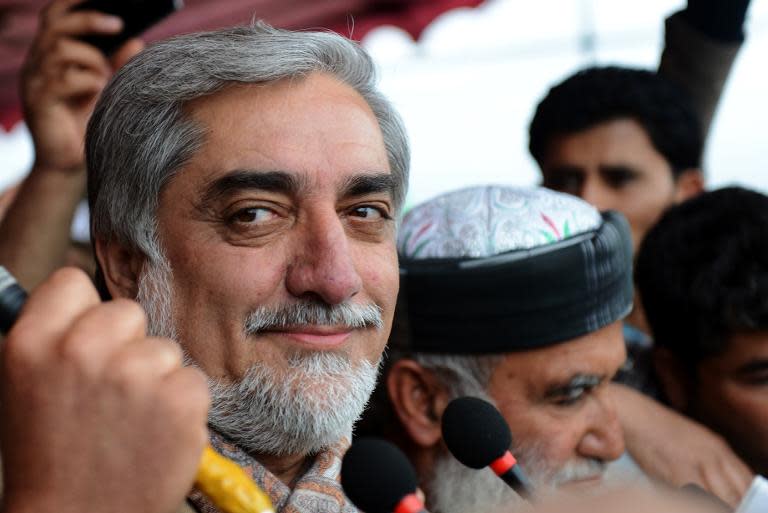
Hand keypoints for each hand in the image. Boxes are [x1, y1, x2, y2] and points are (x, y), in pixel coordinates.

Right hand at [0, 268, 209, 512]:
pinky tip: (154, 435)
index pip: (72, 282)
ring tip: (129, 422)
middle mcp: (83, 349)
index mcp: (33, 343)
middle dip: (126, 345)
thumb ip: (53, 338)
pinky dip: (181, 406)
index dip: (84, 311)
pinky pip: (192, 380)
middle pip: (128, 311)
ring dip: (156, 379)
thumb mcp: (26, 388)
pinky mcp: (180, 398)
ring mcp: (136, 373)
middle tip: (110, 393)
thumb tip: (81, 298)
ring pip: (165, 349)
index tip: (87, 338)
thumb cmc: (54, 455)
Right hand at [21, 0, 143, 172]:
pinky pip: (63, 79)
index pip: (54, 15)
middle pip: (55, 24)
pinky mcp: (38, 102)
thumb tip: (137, 40)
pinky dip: (88, 82)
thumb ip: (117, 65)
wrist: (68, 167)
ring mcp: (34, 82)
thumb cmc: (88, 126)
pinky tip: (99, 93)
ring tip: (106, 79)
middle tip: (118, 23)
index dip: (73, 1)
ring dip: (92, 60)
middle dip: (88, 19)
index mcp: (50, 55)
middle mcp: (37, 64)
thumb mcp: (106, 90)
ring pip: (60, 49)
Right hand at [612, 384, 752, 506]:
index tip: (736, 505)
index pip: (746, 482)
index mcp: (719, 447)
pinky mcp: (675, 474)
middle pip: (735, 495)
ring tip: (700, 503)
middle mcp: (712, 456)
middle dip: (730, 506)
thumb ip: (713, 462)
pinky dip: (695, 503)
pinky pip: (694, 500)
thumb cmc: (658, 429)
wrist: (633, 416)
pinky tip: (686, 501)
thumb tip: (726, 489)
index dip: (744, 498)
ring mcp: (695, 465)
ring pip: (719, 500)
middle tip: (719, 505)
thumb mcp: (695, 440)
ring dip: (713, 505)